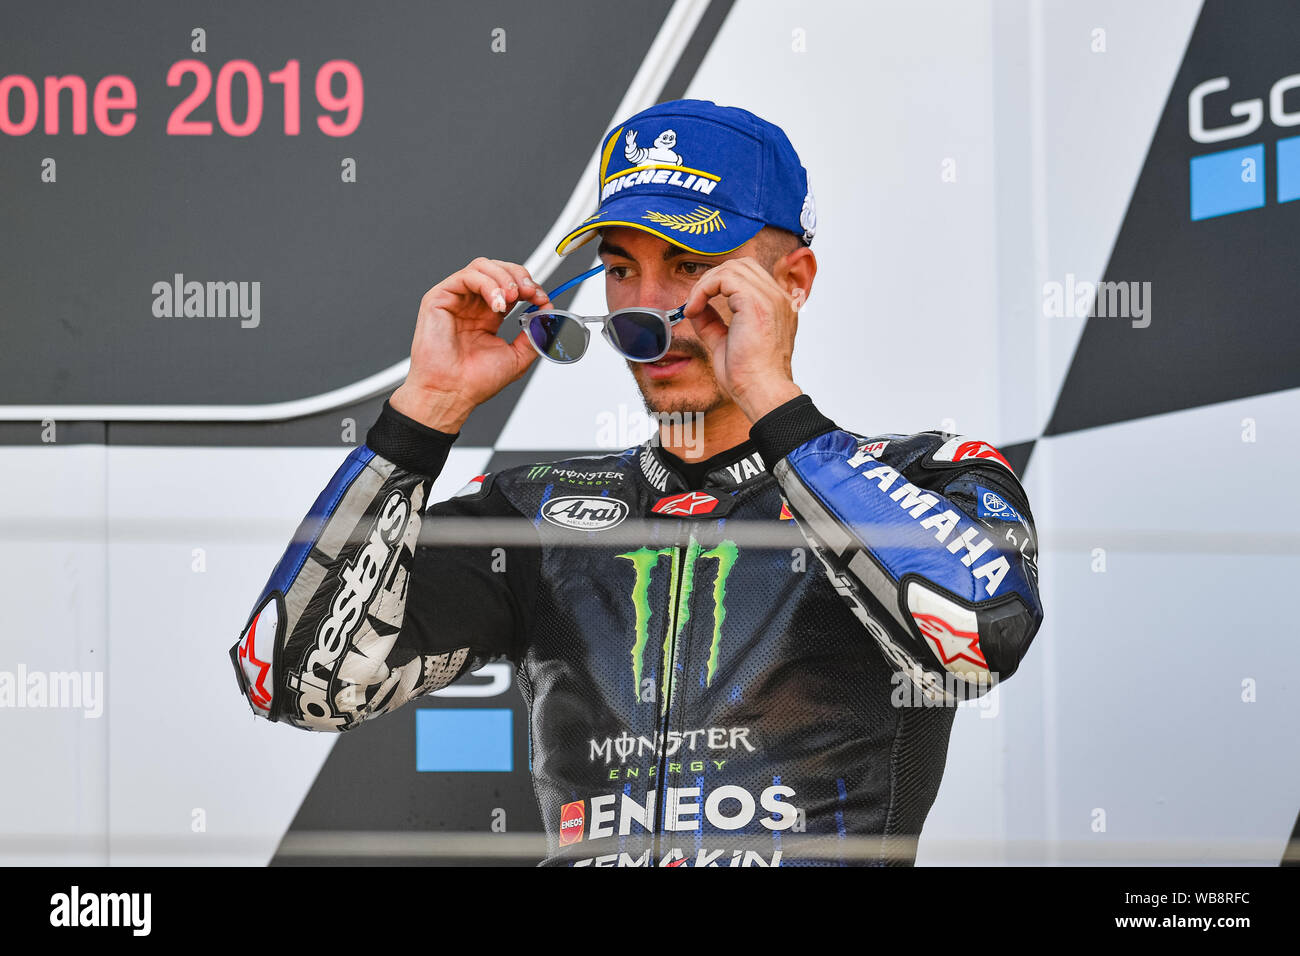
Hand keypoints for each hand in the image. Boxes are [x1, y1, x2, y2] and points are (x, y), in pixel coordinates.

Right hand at [390, 257, 550, 431]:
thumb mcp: (518, 357)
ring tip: (513, 298)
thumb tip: (549, 313)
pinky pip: (466, 276)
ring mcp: (455, 300)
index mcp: (488, 316)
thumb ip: (535, 334)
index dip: (528, 286)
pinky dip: (488, 284)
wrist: (452, 394)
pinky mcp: (439, 299)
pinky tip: (497, 304)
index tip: (542, 298)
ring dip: (504, 278)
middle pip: (497, 269)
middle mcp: (472, 305)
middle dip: (518, 276)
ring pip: (481, 266)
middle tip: (531, 292)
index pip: (510, 286)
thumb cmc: (473, 381)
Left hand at [681, 257, 803, 420]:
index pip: (749, 276)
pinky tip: (694, 309)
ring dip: (705, 284)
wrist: (762, 392)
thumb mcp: (725, 343)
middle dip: (712, 279)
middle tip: (695, 303)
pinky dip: (703, 289)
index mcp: (777, 307)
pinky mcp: (756, 302)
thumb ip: (713, 322)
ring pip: (732, 268)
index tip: (700, 306)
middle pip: (742, 266)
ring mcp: (770, 298)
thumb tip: (696, 308)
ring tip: (693, 307)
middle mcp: (778, 299)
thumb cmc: (750, 377)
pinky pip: (724, 278)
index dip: (720, 284)